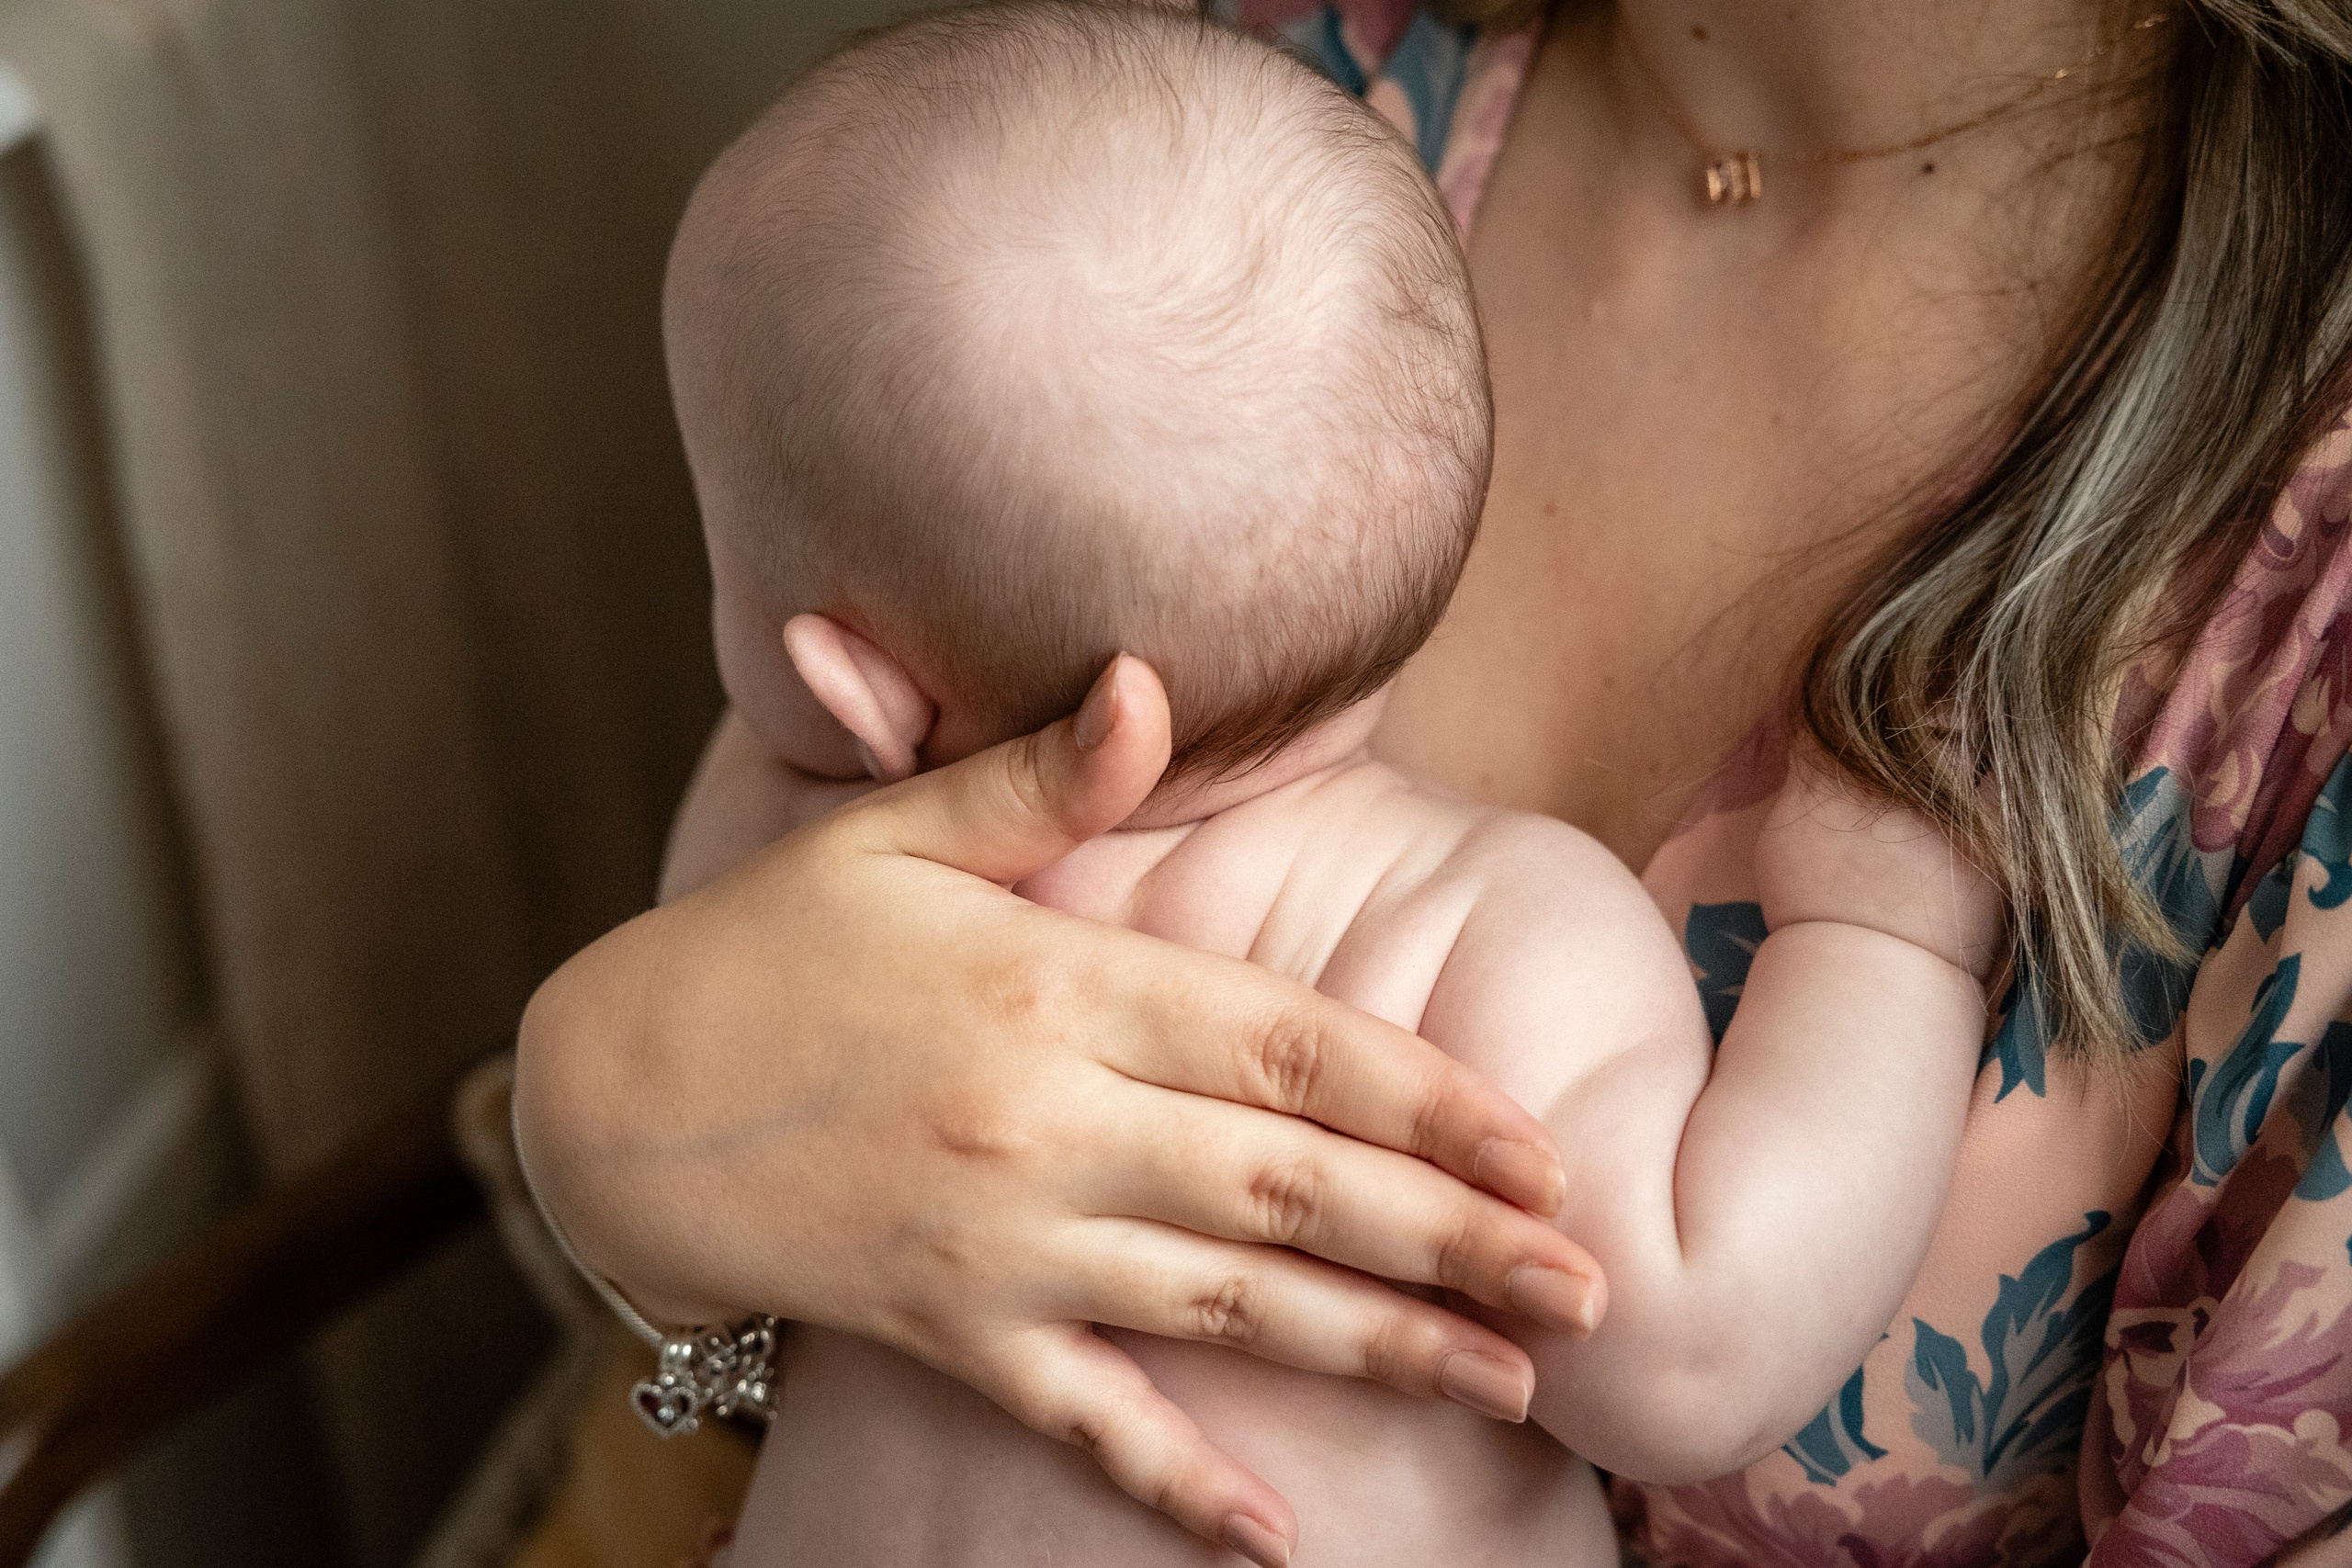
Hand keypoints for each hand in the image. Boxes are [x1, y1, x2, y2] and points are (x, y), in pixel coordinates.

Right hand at [514, 657, 1601, 1565]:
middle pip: (1291, 1186)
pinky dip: (1181, 1479)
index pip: (1285, 1044)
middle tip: (1586, 1290)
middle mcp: (1048, 1124)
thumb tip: (1153, 674)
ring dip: (1375, 1350)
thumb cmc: (768, 948)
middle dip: (1452, 1243)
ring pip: (1226, 1308)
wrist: (608, 1099)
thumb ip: (1042, 776)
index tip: (1542, 1150)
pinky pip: (1085, 1417)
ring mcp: (1001, 1243)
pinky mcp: (948, 1333)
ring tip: (1508, 1387)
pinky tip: (1279, 1534)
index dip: (1428, 1099)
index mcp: (1057, 983)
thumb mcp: (891, 834)